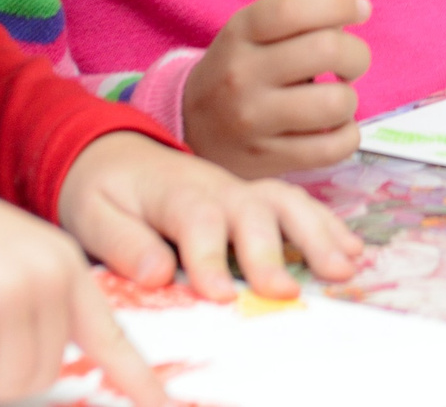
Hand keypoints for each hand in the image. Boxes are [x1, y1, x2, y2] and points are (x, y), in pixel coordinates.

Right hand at [0, 172, 164, 406]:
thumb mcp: (2, 256)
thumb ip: (32, 299)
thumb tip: (45, 363)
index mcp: (61, 262)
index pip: (108, 331)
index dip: (134, 376)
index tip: (162, 405)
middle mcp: (47, 278)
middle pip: (41, 374)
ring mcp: (11, 296)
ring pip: (2, 385)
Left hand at [56, 130, 363, 302]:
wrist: (116, 152)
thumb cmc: (104, 189)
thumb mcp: (93, 214)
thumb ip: (124, 243)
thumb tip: (157, 274)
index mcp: (174, 192)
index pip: (197, 221)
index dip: (210, 257)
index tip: (219, 294)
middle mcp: (218, 188)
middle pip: (252, 212)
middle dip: (271, 252)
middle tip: (285, 292)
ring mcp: (243, 190)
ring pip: (287, 203)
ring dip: (317, 235)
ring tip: (342, 268)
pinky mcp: (257, 199)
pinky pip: (299, 205)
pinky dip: (328, 226)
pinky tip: (352, 250)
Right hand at [180, 0, 371, 177]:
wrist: (191, 126)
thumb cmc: (240, 70)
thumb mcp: (251, 34)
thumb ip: (297, 20)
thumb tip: (355, 14)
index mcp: (240, 33)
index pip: (293, 8)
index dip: (338, 4)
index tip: (361, 9)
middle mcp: (242, 74)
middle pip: (327, 50)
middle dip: (356, 54)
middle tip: (350, 63)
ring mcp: (253, 121)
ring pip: (335, 103)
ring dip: (350, 99)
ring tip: (336, 99)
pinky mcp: (267, 160)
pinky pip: (333, 147)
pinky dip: (347, 135)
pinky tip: (335, 127)